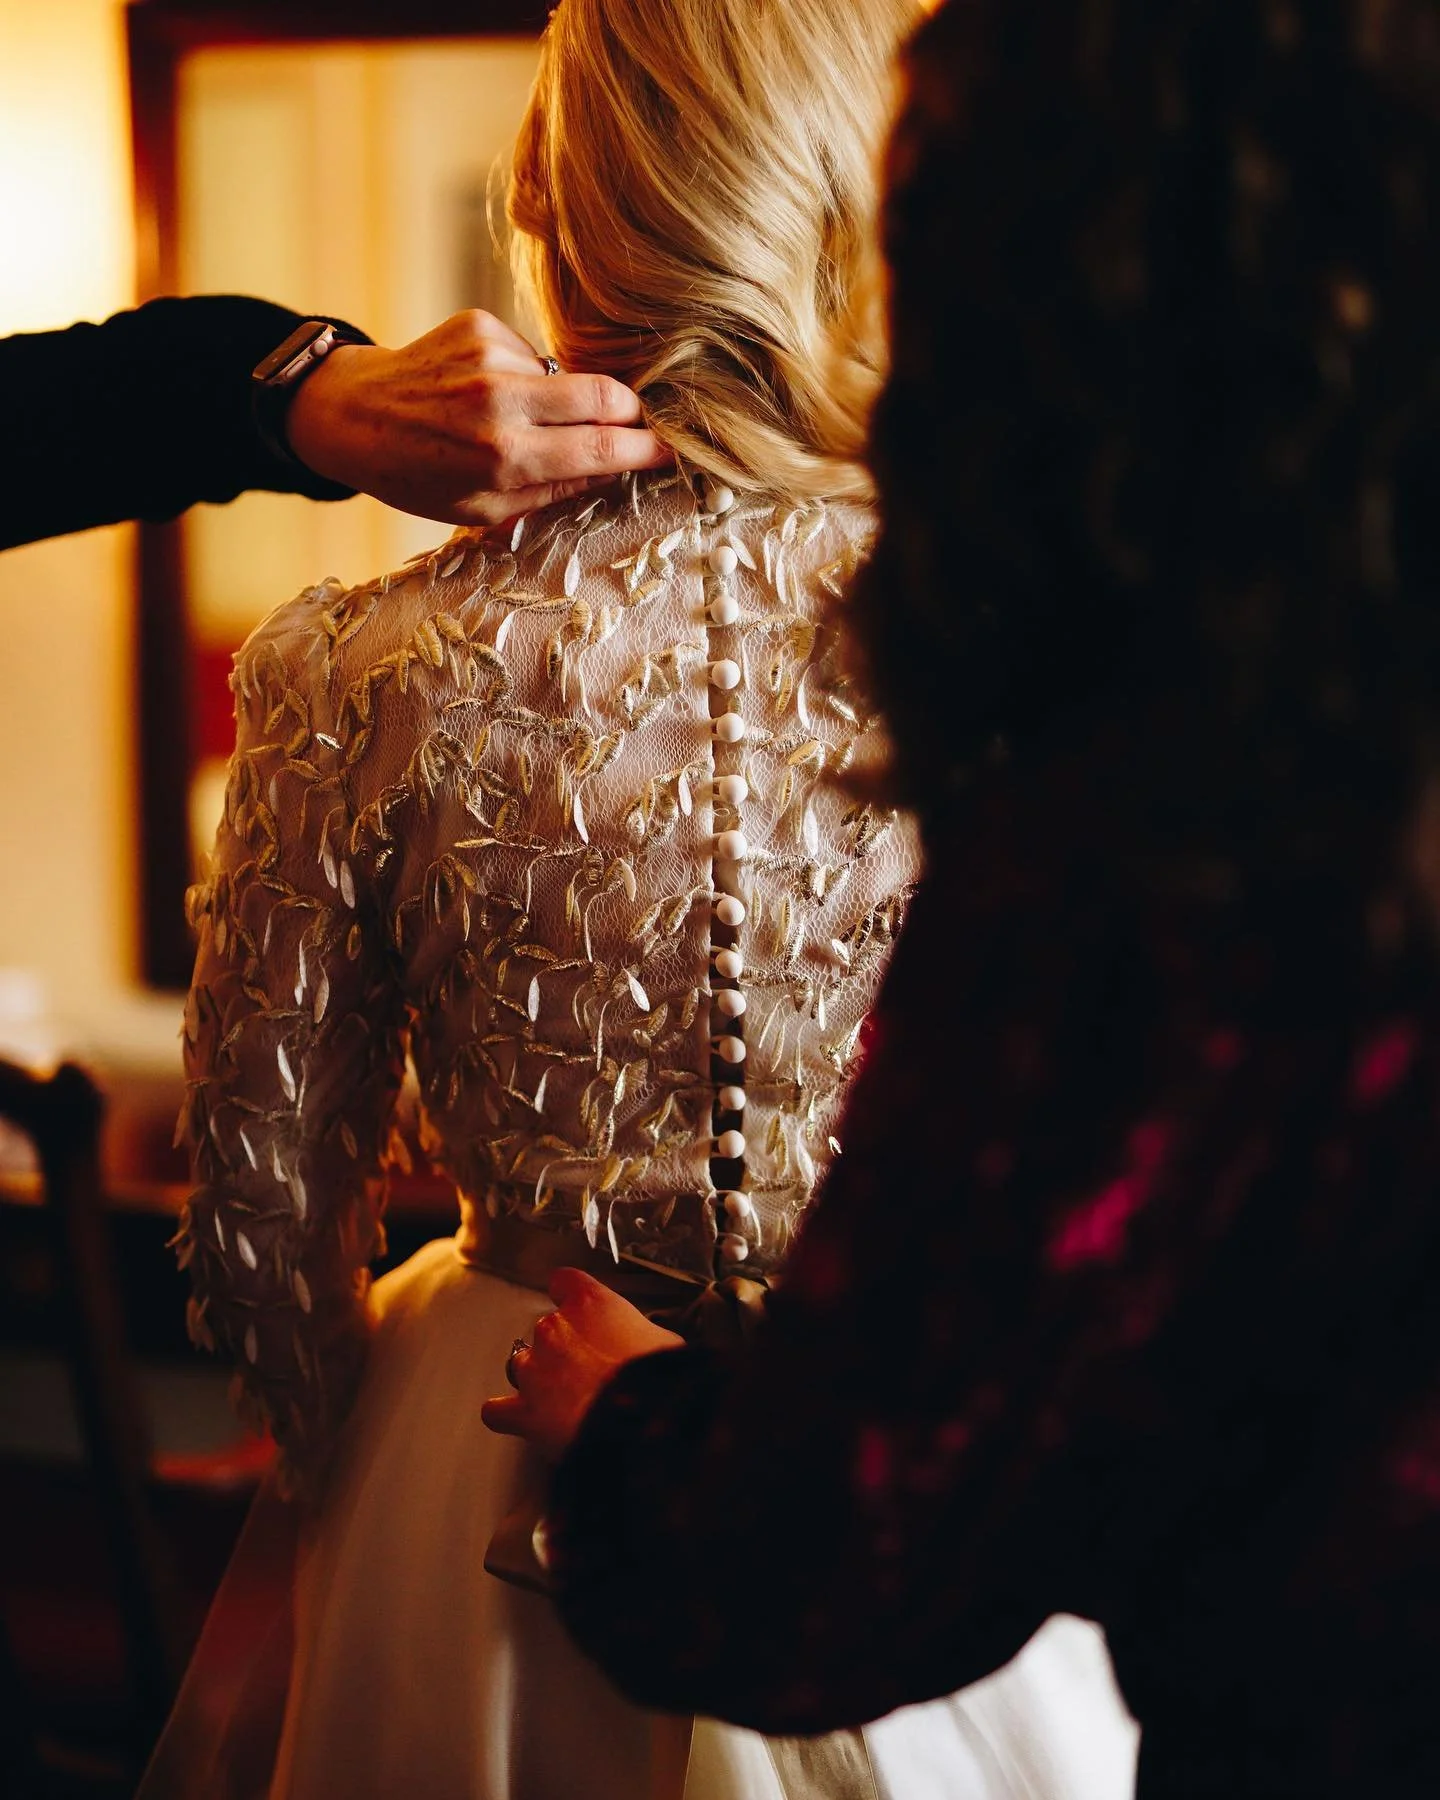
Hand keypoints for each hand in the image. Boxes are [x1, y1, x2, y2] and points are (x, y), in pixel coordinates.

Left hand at [285, 310, 668, 525]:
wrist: (351, 415)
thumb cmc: (418, 475)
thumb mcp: (483, 509)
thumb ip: (552, 493)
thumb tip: (614, 472)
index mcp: (505, 458)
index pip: (604, 448)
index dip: (648, 450)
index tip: (672, 452)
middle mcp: (500, 402)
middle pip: (605, 394)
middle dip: (631, 412)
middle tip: (635, 426)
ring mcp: (489, 356)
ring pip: (566, 375)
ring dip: (560, 399)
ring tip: (524, 418)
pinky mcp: (478, 324)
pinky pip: (530, 353)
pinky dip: (525, 375)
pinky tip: (490, 390)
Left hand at [481, 1268, 684, 1459]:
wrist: (641, 1423)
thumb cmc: (659, 1378)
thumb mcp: (665, 1341)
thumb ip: (641, 1334)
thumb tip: (647, 1345)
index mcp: (589, 1303)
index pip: (565, 1281)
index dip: (571, 1295)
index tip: (580, 1308)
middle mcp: (554, 1329)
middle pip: (547, 1329)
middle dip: (565, 1349)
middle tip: (592, 1371)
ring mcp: (534, 1370)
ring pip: (521, 1364)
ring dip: (538, 1378)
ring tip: (564, 1400)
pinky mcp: (524, 1411)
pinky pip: (498, 1410)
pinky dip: (506, 1414)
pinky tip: (517, 1418)